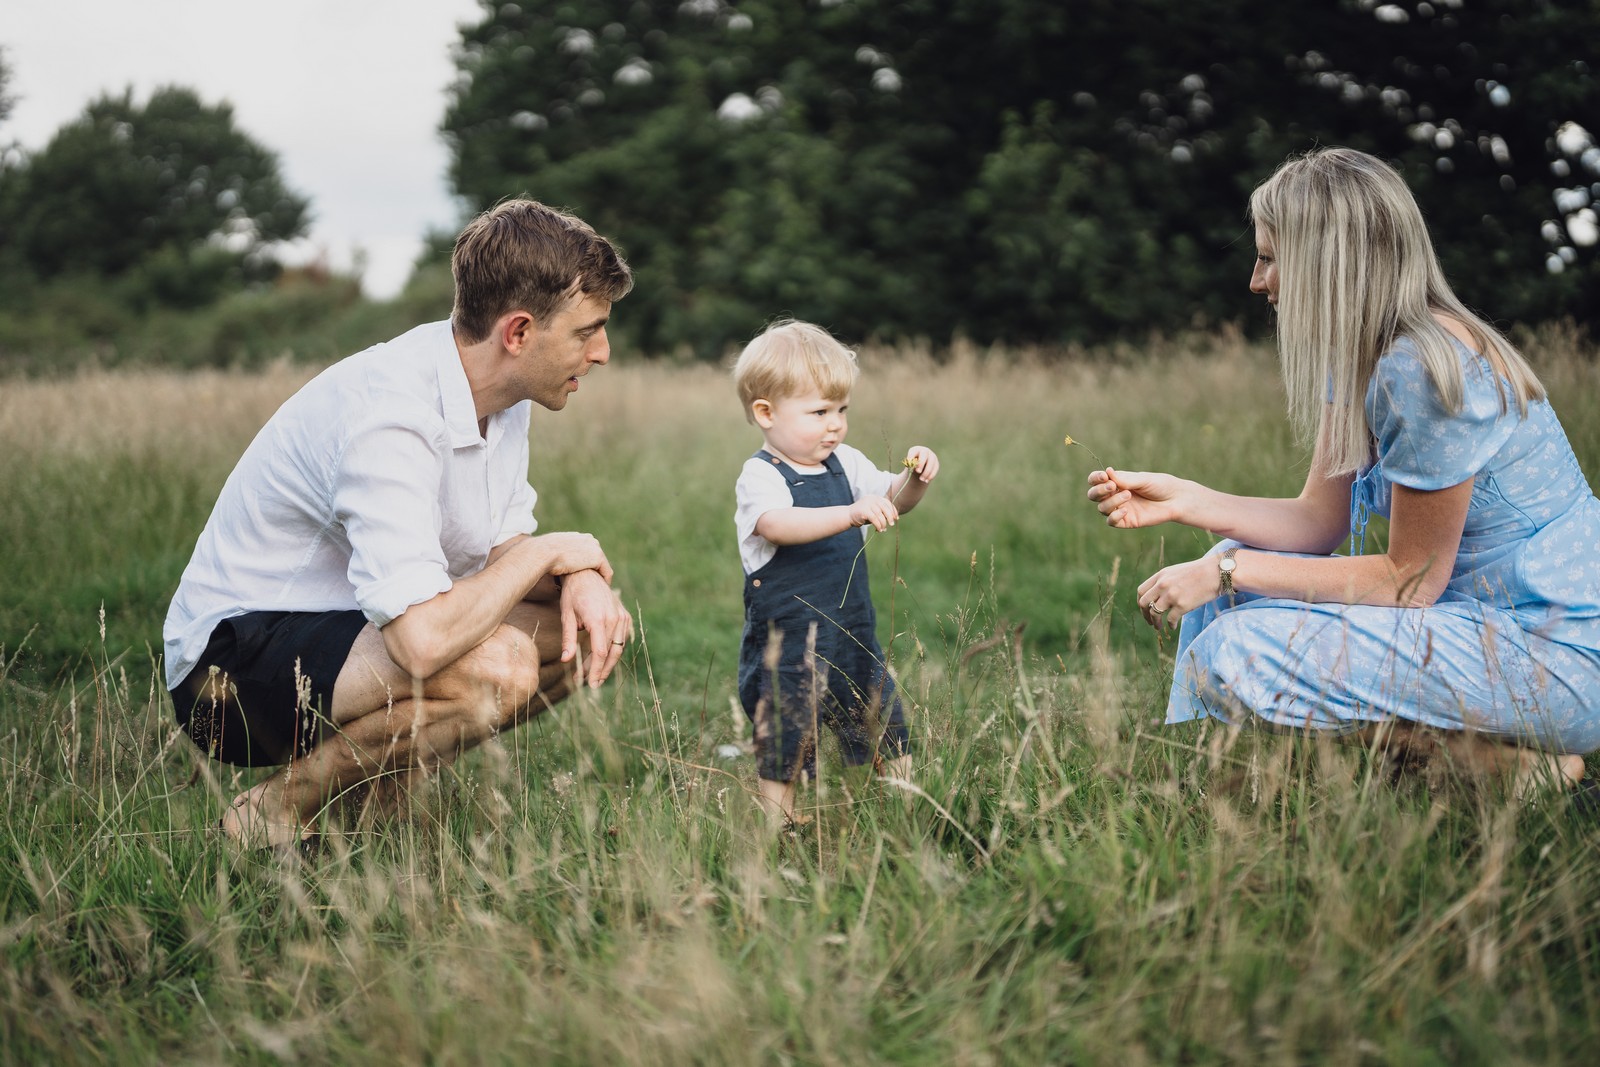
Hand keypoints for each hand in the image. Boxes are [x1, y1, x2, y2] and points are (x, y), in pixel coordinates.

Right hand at [534, 531, 613, 583]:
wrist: (543, 553)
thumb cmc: (541, 554)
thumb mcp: (549, 550)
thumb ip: (556, 553)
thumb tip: (552, 560)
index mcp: (578, 536)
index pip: (588, 551)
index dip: (587, 564)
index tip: (585, 576)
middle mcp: (589, 539)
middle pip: (597, 557)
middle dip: (596, 570)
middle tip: (593, 584)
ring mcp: (595, 547)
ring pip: (602, 565)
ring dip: (600, 576)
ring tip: (597, 589)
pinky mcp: (598, 557)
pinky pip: (607, 572)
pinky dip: (605, 581)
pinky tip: (601, 590)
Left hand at [559, 569, 632, 687]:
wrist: (587, 573)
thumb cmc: (573, 594)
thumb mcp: (567, 615)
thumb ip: (568, 639)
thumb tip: (566, 660)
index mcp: (599, 619)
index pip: (599, 653)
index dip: (594, 670)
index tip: (587, 682)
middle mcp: (614, 618)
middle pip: (611, 654)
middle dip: (601, 671)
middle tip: (591, 684)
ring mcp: (622, 616)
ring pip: (618, 648)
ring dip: (607, 664)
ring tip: (595, 675)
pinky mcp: (624, 616)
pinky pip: (622, 639)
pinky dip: (613, 651)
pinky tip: (602, 659)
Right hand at [849, 495, 899, 531]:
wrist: (848, 516)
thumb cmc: (862, 515)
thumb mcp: (873, 511)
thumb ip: (881, 512)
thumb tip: (893, 518)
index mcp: (875, 497)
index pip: (887, 503)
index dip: (893, 511)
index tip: (896, 518)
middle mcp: (872, 499)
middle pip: (885, 508)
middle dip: (890, 517)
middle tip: (891, 524)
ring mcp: (868, 504)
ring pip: (880, 515)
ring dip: (883, 523)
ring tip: (883, 529)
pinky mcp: (864, 511)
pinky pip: (875, 519)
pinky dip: (878, 525)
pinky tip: (879, 530)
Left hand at [903, 446, 939, 482]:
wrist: (920, 469)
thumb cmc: (912, 466)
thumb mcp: (910, 466)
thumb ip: (911, 466)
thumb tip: (914, 468)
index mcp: (916, 450)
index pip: (913, 452)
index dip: (911, 458)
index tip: (909, 466)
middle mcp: (925, 451)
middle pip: (924, 455)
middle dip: (921, 463)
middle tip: (918, 472)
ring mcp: (932, 456)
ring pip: (931, 463)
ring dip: (926, 472)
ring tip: (921, 479)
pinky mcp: (936, 463)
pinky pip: (935, 468)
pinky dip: (931, 475)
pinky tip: (926, 481)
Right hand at [1087, 467, 1183, 528]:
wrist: (1176, 500)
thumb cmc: (1160, 485)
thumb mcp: (1142, 479)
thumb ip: (1125, 479)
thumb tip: (1107, 471)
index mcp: (1116, 482)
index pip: (1096, 480)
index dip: (1095, 478)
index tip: (1104, 476)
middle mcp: (1114, 495)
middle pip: (1093, 495)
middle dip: (1099, 491)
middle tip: (1112, 486)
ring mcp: (1119, 509)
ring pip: (1102, 508)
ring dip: (1111, 501)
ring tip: (1128, 495)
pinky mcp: (1126, 521)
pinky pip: (1111, 522)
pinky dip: (1114, 516)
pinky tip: (1125, 510)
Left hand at [1135, 556, 1219, 630]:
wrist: (1216, 572)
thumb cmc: (1199, 572)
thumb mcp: (1176, 572)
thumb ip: (1165, 581)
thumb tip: (1157, 596)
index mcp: (1160, 576)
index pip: (1141, 591)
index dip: (1141, 602)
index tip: (1145, 609)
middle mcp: (1163, 585)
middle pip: (1143, 603)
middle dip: (1145, 615)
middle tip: (1150, 621)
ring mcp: (1171, 595)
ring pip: (1154, 613)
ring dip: (1155, 622)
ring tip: (1159, 627)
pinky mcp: (1182, 605)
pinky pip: (1170, 619)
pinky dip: (1170, 625)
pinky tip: (1173, 626)